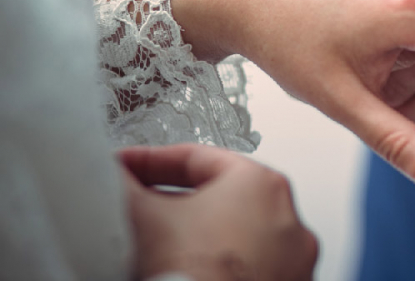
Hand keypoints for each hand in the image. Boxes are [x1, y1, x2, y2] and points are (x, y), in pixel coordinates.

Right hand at [119, 144, 317, 280]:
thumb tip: (108, 176)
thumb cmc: (190, 274)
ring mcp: (292, 261)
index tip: (125, 170)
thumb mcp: (140, 216)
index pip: (196, 159)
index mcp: (262, 184)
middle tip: (137, 209)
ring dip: (197, 240)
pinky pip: (246, 271)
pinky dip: (218, 270)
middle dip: (173, 203)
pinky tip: (186, 276)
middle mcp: (288, 219)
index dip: (150, 162)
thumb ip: (123, 185)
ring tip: (158, 252)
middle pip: (219, 199)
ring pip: (234, 239)